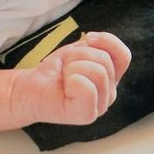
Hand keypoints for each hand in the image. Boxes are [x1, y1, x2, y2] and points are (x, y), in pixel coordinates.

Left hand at [15, 32, 131, 125]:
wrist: (29, 88)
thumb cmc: (55, 71)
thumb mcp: (80, 50)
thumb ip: (98, 45)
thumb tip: (93, 38)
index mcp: (112, 80)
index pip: (124, 56)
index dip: (106, 41)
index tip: (87, 38)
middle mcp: (110, 95)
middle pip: (105, 60)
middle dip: (79, 55)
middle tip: (66, 68)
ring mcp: (99, 107)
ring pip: (98, 71)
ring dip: (73, 67)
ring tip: (64, 77)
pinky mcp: (86, 115)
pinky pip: (87, 88)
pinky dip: (72, 81)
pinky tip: (65, 88)